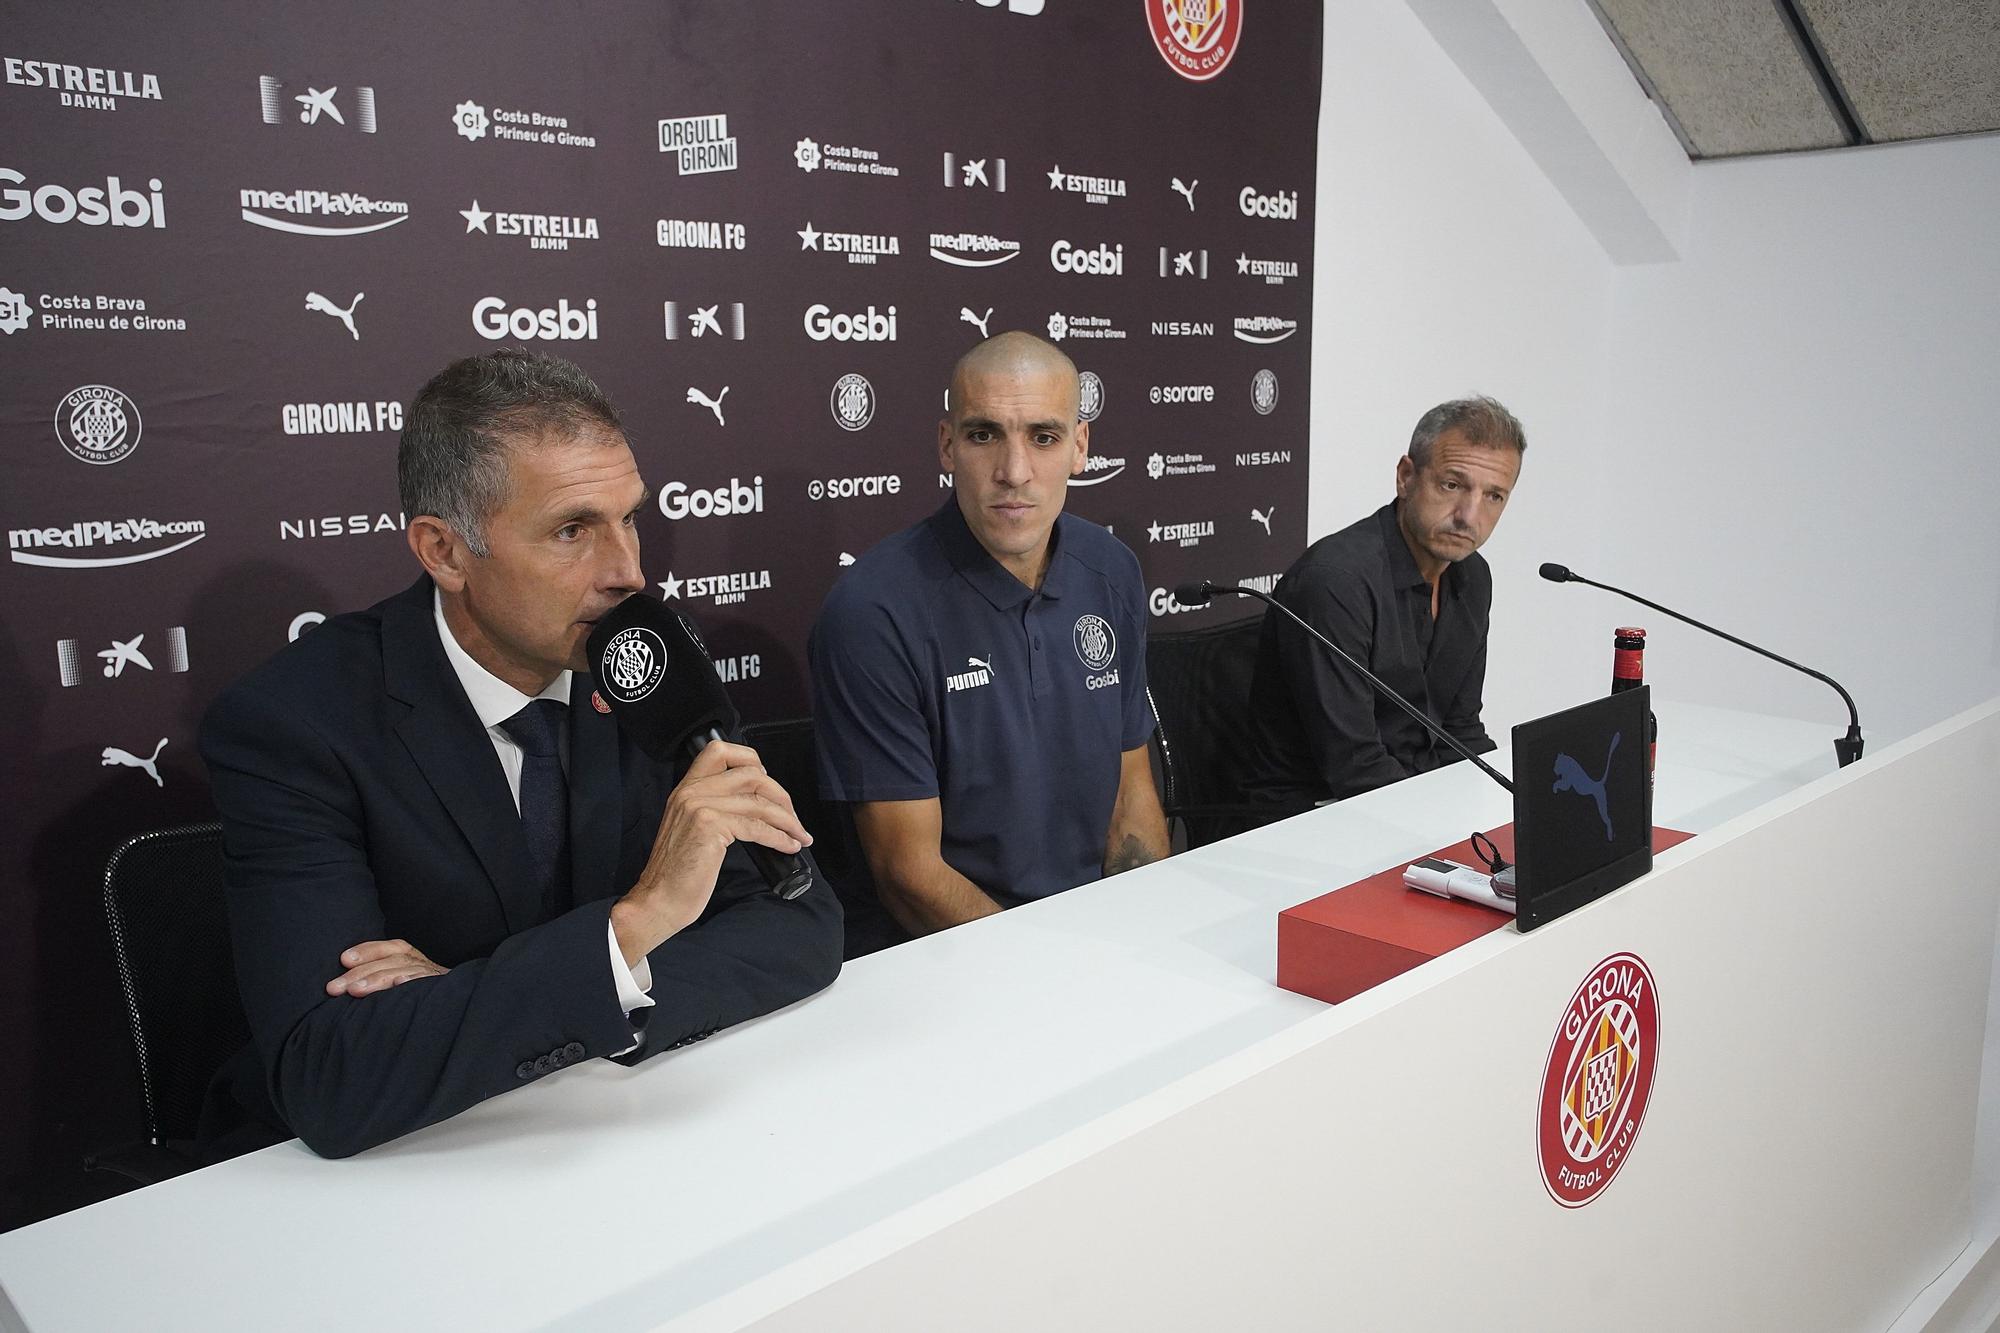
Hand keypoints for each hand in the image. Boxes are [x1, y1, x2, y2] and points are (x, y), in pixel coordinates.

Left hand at [326, 939, 448, 996]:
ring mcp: (434, 977)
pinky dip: (413, 981)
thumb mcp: (403, 981)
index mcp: (413, 958)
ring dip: (378, 980)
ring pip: (403, 972)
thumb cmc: (421, 998)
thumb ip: (383, 978)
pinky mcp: (444, 990)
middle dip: (359, 973)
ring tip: (355, 991)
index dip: (367, 951)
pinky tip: (400, 984)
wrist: (463, 1007)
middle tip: (334, 988)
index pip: (389, 948)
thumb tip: (347, 986)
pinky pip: (427, 984)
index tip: (344, 959)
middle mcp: (423, 964)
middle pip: (390, 962)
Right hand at [612, 738, 812, 965]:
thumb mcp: (691, 827)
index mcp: (686, 787)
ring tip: (799, 834)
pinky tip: (788, 846)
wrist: (658, 899)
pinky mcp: (710, 826)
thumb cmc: (678, 872)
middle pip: (751, 774)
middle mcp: (691, 791)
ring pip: (759, 802)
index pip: (720, 750)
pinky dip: (780, 837)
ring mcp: (700, 806)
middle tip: (792, 817)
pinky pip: (758, 826)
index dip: (752, 761)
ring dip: (788, 820)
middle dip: (781, 795)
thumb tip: (756, 803)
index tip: (768, 784)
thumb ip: (714, 807)